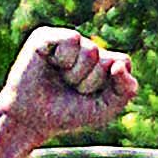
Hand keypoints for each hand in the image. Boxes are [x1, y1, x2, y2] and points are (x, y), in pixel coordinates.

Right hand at [0, 26, 136, 141]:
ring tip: (61, 80)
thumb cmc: (67, 114)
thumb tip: (119, 64)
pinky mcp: (47, 36)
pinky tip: (51, 65)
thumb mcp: (104, 109)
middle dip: (91, 82)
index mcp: (100, 62)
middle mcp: (84, 48)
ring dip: (76, 74)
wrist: (31, 120)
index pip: (122, 61)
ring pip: (91, 50)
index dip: (110, 82)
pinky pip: (72, 40)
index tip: (91, 96)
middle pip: (107, 59)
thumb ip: (126, 90)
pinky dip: (64, 59)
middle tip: (71, 90)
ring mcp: (66, 41)